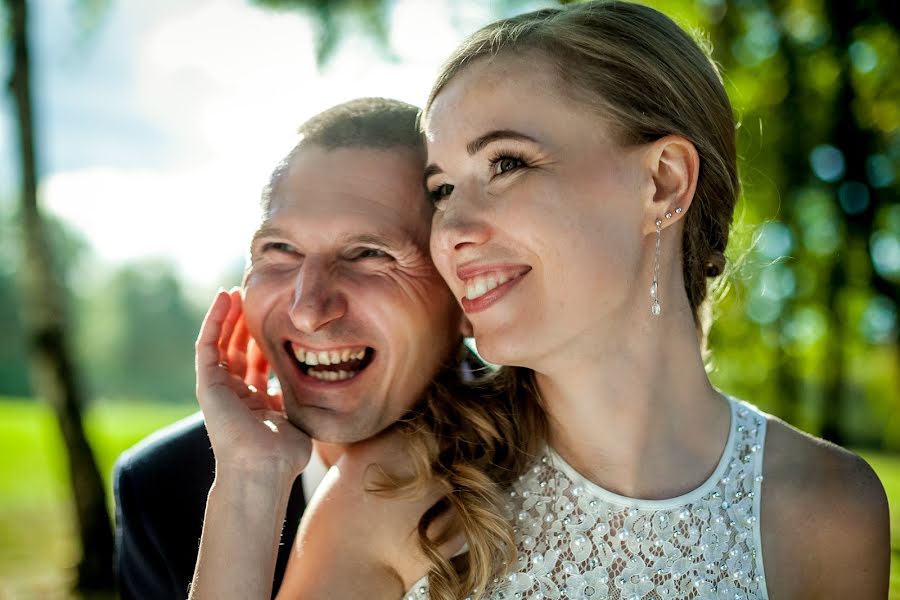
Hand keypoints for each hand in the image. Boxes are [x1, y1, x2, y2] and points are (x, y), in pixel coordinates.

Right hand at [195, 289, 310, 478]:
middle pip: (237, 349)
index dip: (263, 340)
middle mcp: (234, 394)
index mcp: (254, 403)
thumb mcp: (296, 416)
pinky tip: (224, 299)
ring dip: (228, 316)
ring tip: (236, 291)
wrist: (263, 468)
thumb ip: (297, 397)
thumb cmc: (283, 452)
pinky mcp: (207, 384)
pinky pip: (207, 345)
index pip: (256, 363)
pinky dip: (214, 320)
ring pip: (221, 343)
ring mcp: (219, 389)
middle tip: (253, 296)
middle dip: (244, 323)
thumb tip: (315, 382)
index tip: (274, 318)